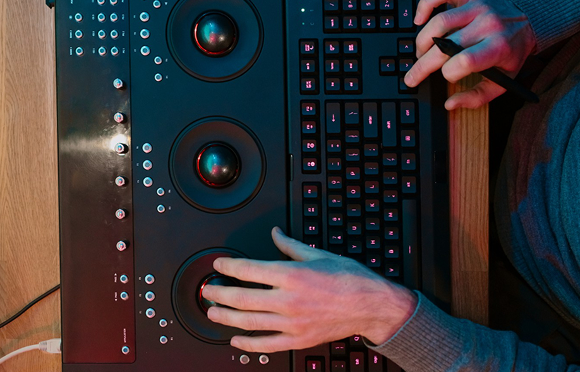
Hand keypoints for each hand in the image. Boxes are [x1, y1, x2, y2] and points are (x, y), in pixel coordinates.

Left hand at [201, 227, 416, 352]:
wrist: (371, 305)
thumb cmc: (349, 279)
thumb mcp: (317, 254)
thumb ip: (290, 245)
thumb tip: (275, 234)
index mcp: (291, 275)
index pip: (249, 270)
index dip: (228, 266)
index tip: (219, 264)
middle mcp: (288, 300)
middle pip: (242, 297)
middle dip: (220, 293)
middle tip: (208, 290)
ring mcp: (292, 322)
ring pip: (250, 321)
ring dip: (227, 317)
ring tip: (213, 312)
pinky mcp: (298, 339)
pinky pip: (267, 344)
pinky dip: (248, 344)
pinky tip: (236, 340)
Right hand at [404, 0, 535, 109]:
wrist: (532, 17)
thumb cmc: (514, 50)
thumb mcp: (506, 79)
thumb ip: (478, 96)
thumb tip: (450, 104)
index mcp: (498, 47)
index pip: (464, 61)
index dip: (448, 73)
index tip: (447, 76)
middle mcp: (486, 24)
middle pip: (444, 45)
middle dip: (423, 65)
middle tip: (412, 76)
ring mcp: (477, 7)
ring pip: (438, 22)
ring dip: (422, 41)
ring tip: (421, 53)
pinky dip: (425, 5)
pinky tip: (419, 20)